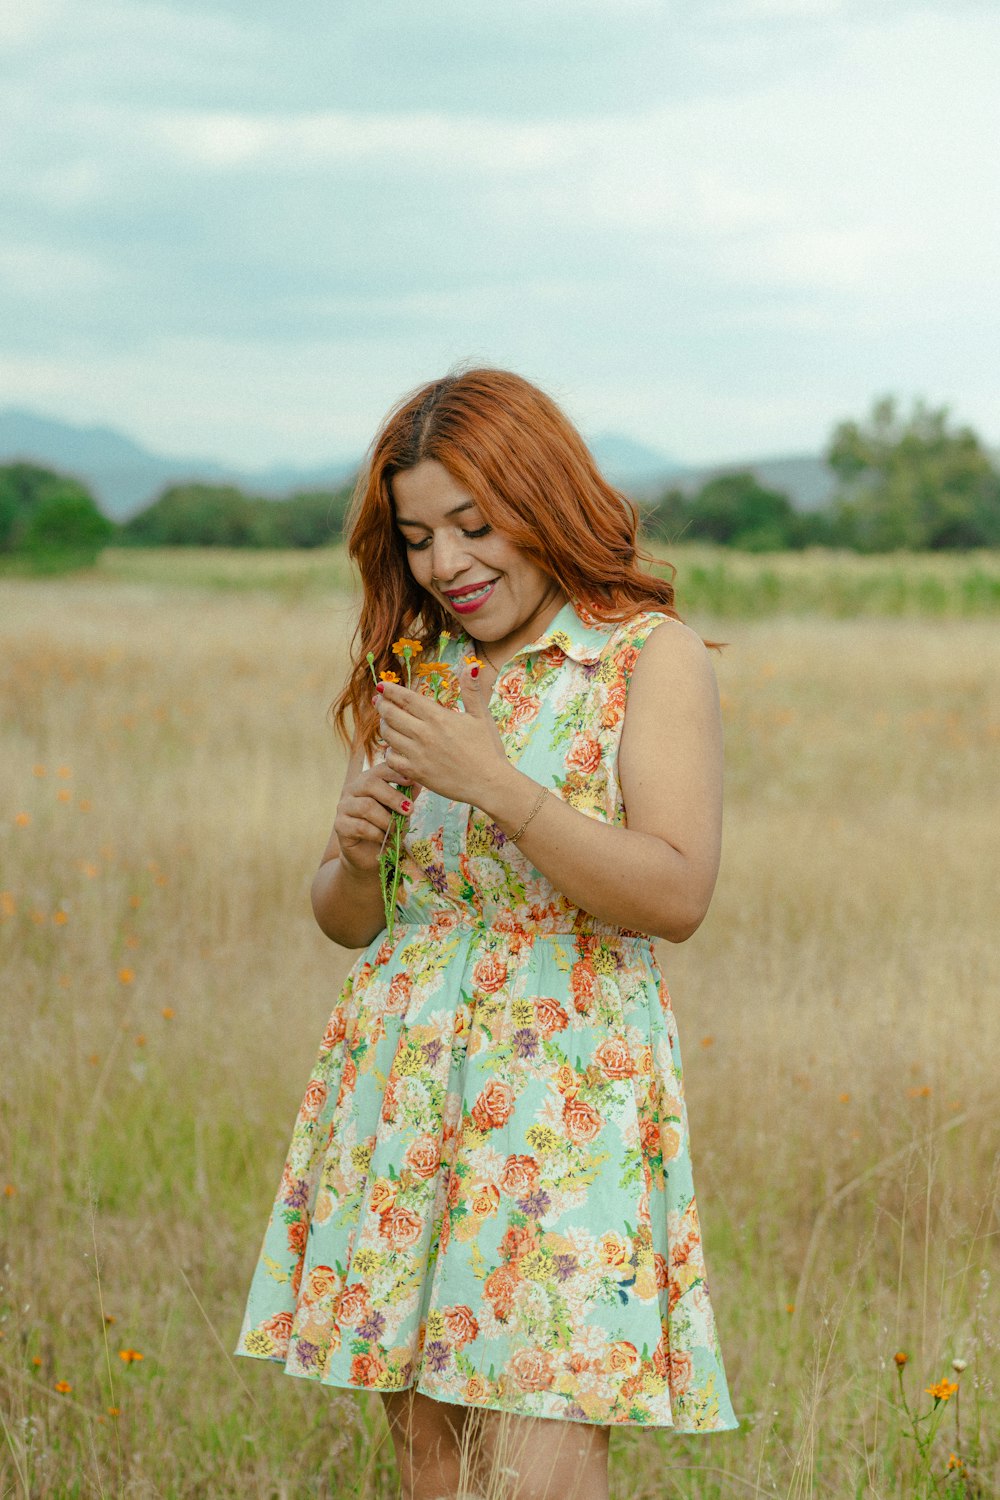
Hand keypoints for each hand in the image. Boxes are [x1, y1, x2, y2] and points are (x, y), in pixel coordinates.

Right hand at [332, 757, 418, 875]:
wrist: (370, 855)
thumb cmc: (386, 829)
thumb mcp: (400, 812)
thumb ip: (407, 797)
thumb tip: (418, 782)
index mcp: (367, 781)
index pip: (379, 769)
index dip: (395, 773)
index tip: (411, 781)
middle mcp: (352, 790)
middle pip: (369, 784)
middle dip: (393, 797)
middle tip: (409, 810)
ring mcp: (343, 807)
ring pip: (366, 806)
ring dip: (386, 820)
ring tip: (396, 830)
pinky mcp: (340, 825)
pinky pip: (361, 826)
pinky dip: (377, 834)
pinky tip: (383, 839)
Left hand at [375, 664, 511, 807]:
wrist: (489, 784)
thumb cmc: (488, 749)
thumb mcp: (481, 716)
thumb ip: (471, 690)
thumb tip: (470, 665)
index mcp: (438, 717)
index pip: (406, 698)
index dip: (390, 690)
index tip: (381, 686)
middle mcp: (424, 734)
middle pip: (391, 714)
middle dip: (382, 705)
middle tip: (379, 701)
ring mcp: (417, 755)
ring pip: (388, 735)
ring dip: (384, 726)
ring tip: (387, 721)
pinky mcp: (416, 773)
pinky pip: (390, 759)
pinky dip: (389, 751)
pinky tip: (394, 748)